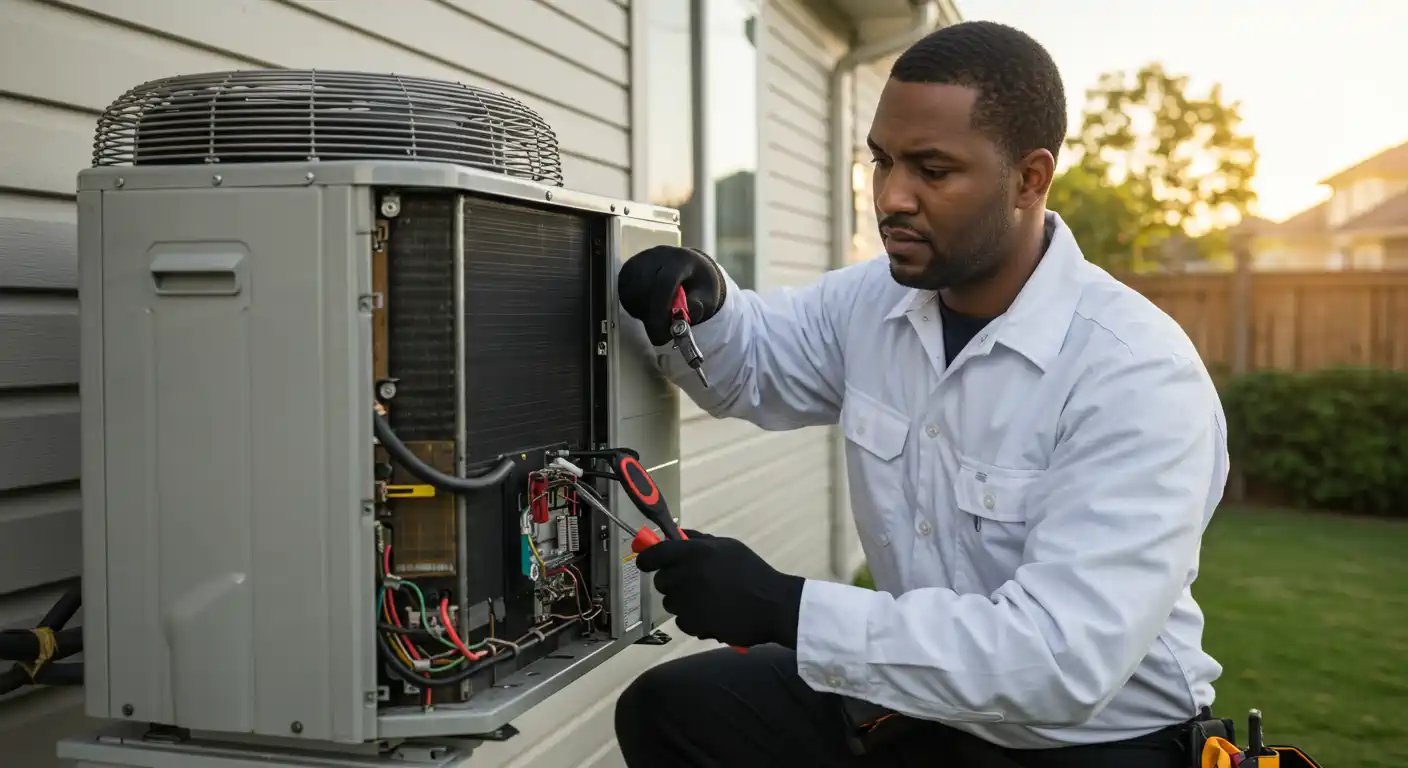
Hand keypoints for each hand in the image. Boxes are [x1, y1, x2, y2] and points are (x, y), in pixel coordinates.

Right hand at [617, 246, 726, 345]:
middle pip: (645, 287)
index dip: (660, 309)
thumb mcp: (707, 297)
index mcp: (680, 259)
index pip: (664, 282)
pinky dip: (634, 306)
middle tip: (659, 335)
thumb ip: (698, 308)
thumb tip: (683, 319)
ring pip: (632, 292)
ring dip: (642, 312)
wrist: (690, 267)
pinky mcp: (629, 268)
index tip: (661, 333)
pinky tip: (648, 309)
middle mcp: (658, 255)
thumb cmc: (699, 285)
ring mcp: (641, 260)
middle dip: (651, 316)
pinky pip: (624, 291)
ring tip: (659, 317)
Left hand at [635, 529, 804, 648]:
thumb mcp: (728, 546)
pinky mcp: (694, 623)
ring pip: (670, 603)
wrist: (773, 605)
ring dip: (683, 603)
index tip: (646, 563)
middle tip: (692, 584)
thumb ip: (698, 540)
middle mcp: (687, 575)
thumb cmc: (752, 572)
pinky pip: (682, 621)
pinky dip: (693, 620)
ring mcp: (689, 601)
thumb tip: (675, 535)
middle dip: (672, 583)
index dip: (647, 559)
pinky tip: (712, 615)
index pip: (655, 554)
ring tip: (708, 601)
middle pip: (661, 581)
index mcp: (695, 552)